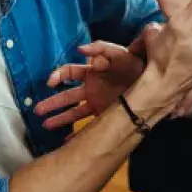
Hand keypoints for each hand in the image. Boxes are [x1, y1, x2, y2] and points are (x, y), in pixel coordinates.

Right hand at [34, 36, 153, 129]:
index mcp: (92, 72)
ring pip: (73, 111)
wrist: (154, 80)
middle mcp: (91, 87)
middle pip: (67, 95)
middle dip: (52, 102)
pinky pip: (89, 125)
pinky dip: (78, 134)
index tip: (50, 82)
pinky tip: (67, 143)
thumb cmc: (135, 63)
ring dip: (59, 118)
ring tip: (45, 125)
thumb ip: (102, 48)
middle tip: (37, 110)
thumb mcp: (120, 52)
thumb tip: (81, 49)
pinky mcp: (105, 114)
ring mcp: (97, 102)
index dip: (59, 75)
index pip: (70, 72)